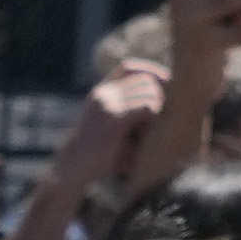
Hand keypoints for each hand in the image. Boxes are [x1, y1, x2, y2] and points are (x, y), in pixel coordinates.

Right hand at [23, 56, 168, 239]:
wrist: (70, 172)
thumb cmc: (95, 156)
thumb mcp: (107, 127)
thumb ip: (126, 112)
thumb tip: (162, 104)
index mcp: (100, 93)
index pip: (130, 67)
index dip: (151, 71)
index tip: (168, 83)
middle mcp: (103, 94)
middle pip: (145, 79)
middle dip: (161, 92)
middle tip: (170, 111)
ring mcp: (107, 105)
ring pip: (148, 92)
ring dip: (159, 107)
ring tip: (158, 127)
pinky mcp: (114, 121)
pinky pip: (146, 108)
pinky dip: (154, 117)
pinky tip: (152, 133)